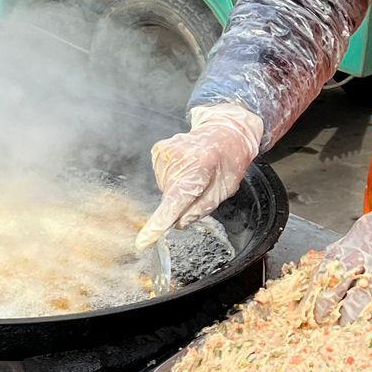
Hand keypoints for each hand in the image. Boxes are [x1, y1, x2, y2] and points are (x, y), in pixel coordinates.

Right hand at [136, 103, 263, 249]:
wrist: (223, 132)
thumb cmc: (227, 163)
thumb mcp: (224, 190)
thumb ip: (201, 208)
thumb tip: (177, 223)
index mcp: (201, 167)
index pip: (176, 201)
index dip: (160, 222)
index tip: (144, 240)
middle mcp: (179, 157)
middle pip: (170, 196)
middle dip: (181, 200)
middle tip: (200, 185)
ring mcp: (165, 151)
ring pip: (164, 188)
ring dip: (176, 188)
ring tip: (193, 172)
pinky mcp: (157, 150)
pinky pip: (160, 177)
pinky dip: (170, 178)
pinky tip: (183, 167)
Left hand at [313, 186, 371, 322]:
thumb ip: (355, 242)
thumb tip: (333, 255)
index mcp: (358, 237)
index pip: (329, 262)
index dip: (317, 283)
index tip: (307, 299)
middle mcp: (370, 249)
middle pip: (341, 279)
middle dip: (328, 302)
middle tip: (318, 319)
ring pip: (364, 290)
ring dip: (351, 311)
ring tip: (341, 326)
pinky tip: (371, 319)